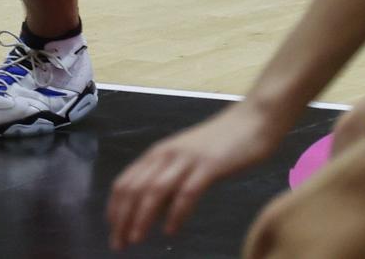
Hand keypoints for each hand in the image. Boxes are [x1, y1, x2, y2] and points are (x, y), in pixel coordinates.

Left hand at [108, 101, 286, 249]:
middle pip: (134, 188)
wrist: (252, 121)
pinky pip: (187, 192)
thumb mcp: (186, 161)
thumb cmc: (220, 144)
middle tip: (118, 243)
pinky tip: (171, 230)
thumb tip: (153, 212)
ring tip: (136, 239)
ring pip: (154, 190)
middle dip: (122, 217)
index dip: (115, 207)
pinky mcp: (209, 166)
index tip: (112, 230)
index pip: (125, 181)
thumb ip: (169, 182)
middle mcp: (166, 154)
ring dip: (142, 217)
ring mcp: (187, 159)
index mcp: (157, 154)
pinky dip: (176, 213)